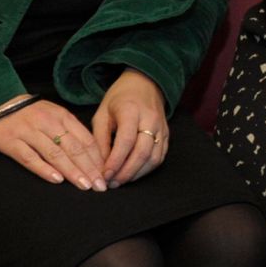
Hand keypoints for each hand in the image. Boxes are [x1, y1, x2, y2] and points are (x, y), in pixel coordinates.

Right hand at [0, 95, 106, 190]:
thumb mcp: (54, 114)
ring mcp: (29, 132)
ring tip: (84, 185)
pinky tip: (56, 180)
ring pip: (55, 154)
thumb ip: (71, 130)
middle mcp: (48, 123)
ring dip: (72, 171)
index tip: (106, 173)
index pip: (85, 139)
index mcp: (62, 116)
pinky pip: (30, 158)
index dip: (97, 158)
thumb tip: (92, 152)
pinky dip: (44, 169)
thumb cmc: (31, 112)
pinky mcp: (11, 142)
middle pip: (73, 148)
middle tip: (100, 186)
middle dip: (89, 168)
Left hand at [92, 69, 169, 185]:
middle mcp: (150, 119)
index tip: (104, 175)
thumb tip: (98, 166)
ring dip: (136, 174)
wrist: (145, 83)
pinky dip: (146, 169)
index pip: (126, 141)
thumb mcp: (102, 113)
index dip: (115, 161)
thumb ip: (99, 139)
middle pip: (142, 152)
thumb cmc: (119, 99)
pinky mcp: (167, 134)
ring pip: (153, 158)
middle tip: (111, 183)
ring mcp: (161, 127)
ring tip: (120, 181)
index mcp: (131, 110)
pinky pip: (159, 157)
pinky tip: (133, 174)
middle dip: (126, 172)